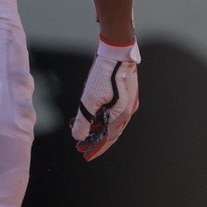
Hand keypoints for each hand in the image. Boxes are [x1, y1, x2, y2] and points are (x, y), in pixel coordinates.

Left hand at [70, 38, 138, 160]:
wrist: (117, 50)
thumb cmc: (104, 74)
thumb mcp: (89, 99)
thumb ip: (84, 120)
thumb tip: (78, 137)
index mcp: (122, 114)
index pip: (108, 138)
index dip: (96, 148)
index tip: (85, 156)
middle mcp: (128, 110)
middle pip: (110, 131)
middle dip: (95, 139)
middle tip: (81, 146)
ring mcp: (127, 101)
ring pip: (110, 120)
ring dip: (97, 127)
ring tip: (82, 131)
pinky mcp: (124, 92)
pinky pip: (112, 110)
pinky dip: (101, 116)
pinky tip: (91, 115)